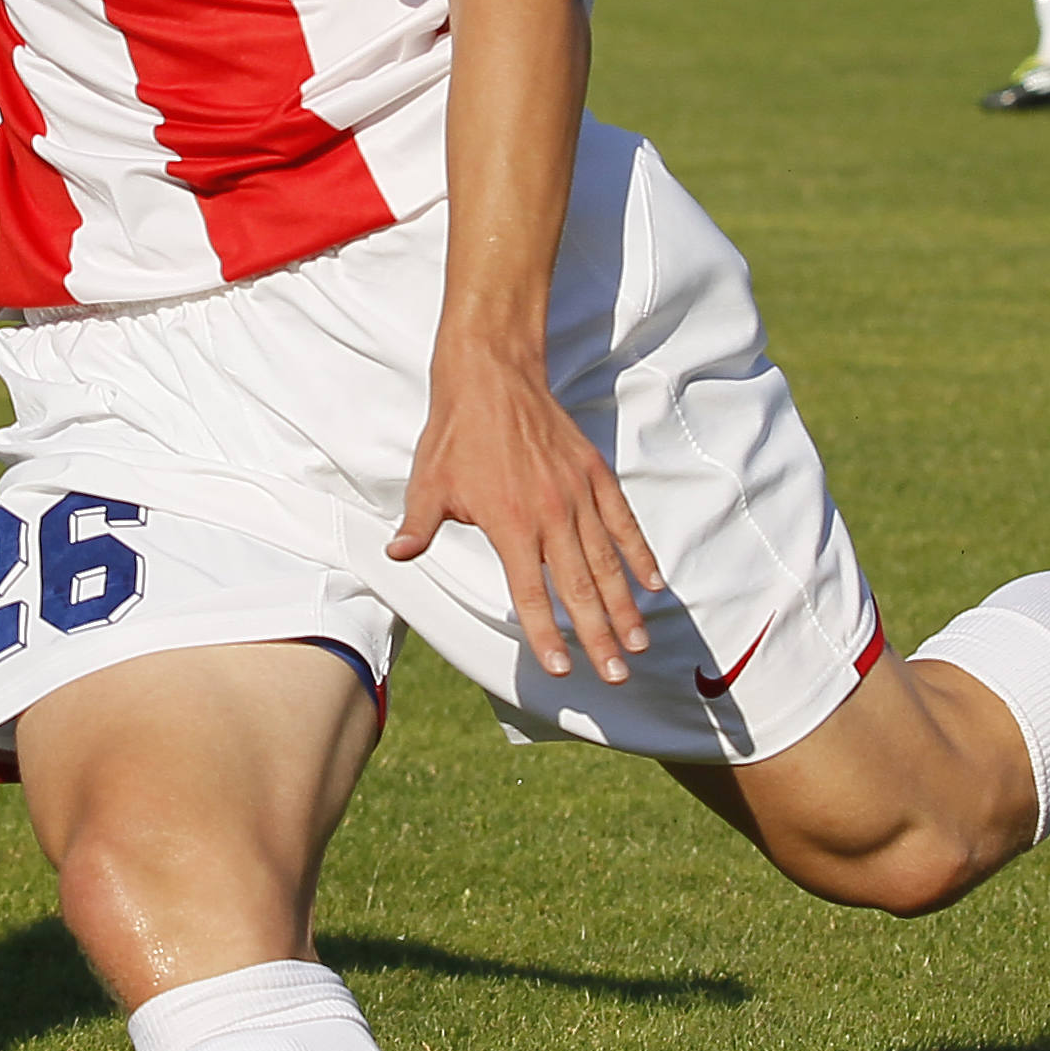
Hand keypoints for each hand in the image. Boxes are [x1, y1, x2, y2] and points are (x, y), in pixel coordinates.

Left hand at [393, 343, 658, 683]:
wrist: (492, 374)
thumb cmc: (456, 432)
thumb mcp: (429, 482)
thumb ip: (418, 525)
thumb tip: (396, 556)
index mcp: (509, 523)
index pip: (531, 592)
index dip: (547, 634)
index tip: (563, 669)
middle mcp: (550, 514)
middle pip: (579, 588)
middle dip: (598, 637)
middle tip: (615, 677)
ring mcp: (578, 494)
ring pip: (607, 562)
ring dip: (624, 607)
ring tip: (638, 645)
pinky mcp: (595, 474)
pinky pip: (623, 522)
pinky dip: (640, 555)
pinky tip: (653, 586)